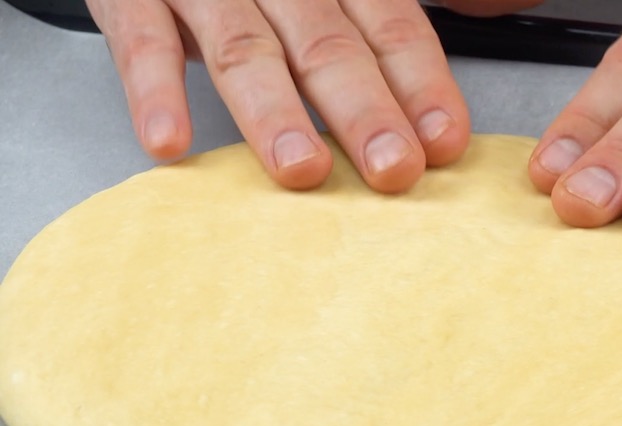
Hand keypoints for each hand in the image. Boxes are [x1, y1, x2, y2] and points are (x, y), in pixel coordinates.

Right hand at [87, 0, 537, 191]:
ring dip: (275, 111)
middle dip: (365, 110)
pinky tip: (171, 140)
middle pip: (327, 44)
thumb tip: (429, 126)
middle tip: (393, 167)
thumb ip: (366, 37)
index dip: (421, 84)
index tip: (444, 142)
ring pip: (244, 47)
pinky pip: (143, 40)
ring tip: (301, 169)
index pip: (392, 26)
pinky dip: (155, 90)